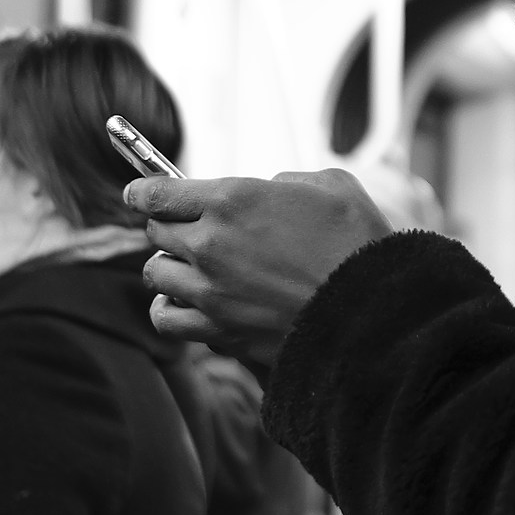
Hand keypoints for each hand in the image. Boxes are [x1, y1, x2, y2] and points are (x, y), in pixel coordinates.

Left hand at [129, 169, 394, 358]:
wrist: (375, 313)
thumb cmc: (360, 243)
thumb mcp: (330, 185)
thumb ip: (286, 182)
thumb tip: (268, 192)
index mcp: (231, 199)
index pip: (156, 193)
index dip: (143, 191)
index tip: (139, 193)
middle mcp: (210, 245)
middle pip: (155, 233)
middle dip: (167, 227)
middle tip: (186, 228)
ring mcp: (211, 293)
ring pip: (155, 275)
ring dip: (168, 267)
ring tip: (188, 267)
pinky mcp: (221, 332)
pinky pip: (168, 320)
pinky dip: (171, 310)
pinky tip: (188, 303)